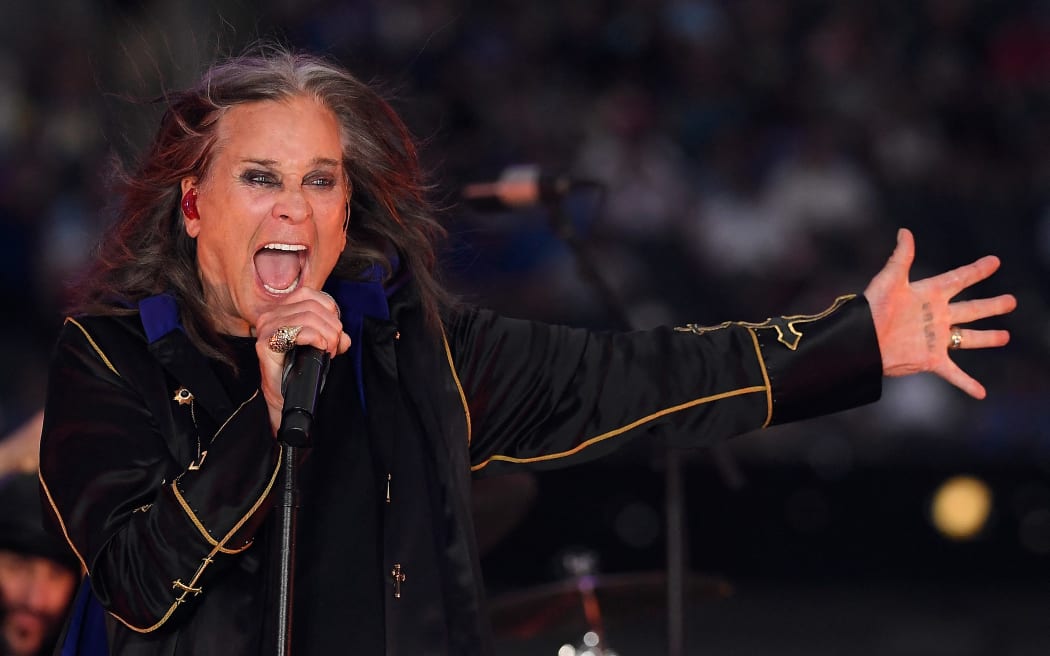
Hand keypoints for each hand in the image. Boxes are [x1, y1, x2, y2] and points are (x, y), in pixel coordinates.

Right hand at [255, 289, 351, 432]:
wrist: (286, 395)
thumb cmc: (301, 368)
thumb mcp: (322, 345)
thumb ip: (334, 334)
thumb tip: (344, 336)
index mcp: (282, 309)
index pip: (311, 294)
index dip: (330, 310)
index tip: (335, 331)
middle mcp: (270, 315)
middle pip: (312, 306)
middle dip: (332, 326)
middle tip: (335, 346)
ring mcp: (266, 328)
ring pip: (308, 317)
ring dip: (327, 335)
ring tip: (329, 351)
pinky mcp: (266, 343)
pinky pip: (299, 331)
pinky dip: (316, 338)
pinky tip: (321, 349)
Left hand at [864, 228, 1015, 398]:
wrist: (860, 342)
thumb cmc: (872, 309)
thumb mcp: (889, 281)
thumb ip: (901, 258)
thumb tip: (905, 231)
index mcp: (928, 294)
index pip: (959, 279)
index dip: (976, 271)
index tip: (994, 261)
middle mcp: (936, 316)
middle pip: (971, 310)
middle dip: (991, 306)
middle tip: (1012, 301)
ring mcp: (935, 338)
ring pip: (968, 338)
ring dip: (987, 338)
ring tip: (1005, 336)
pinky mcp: (930, 360)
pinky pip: (953, 373)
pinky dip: (967, 384)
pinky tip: (981, 393)